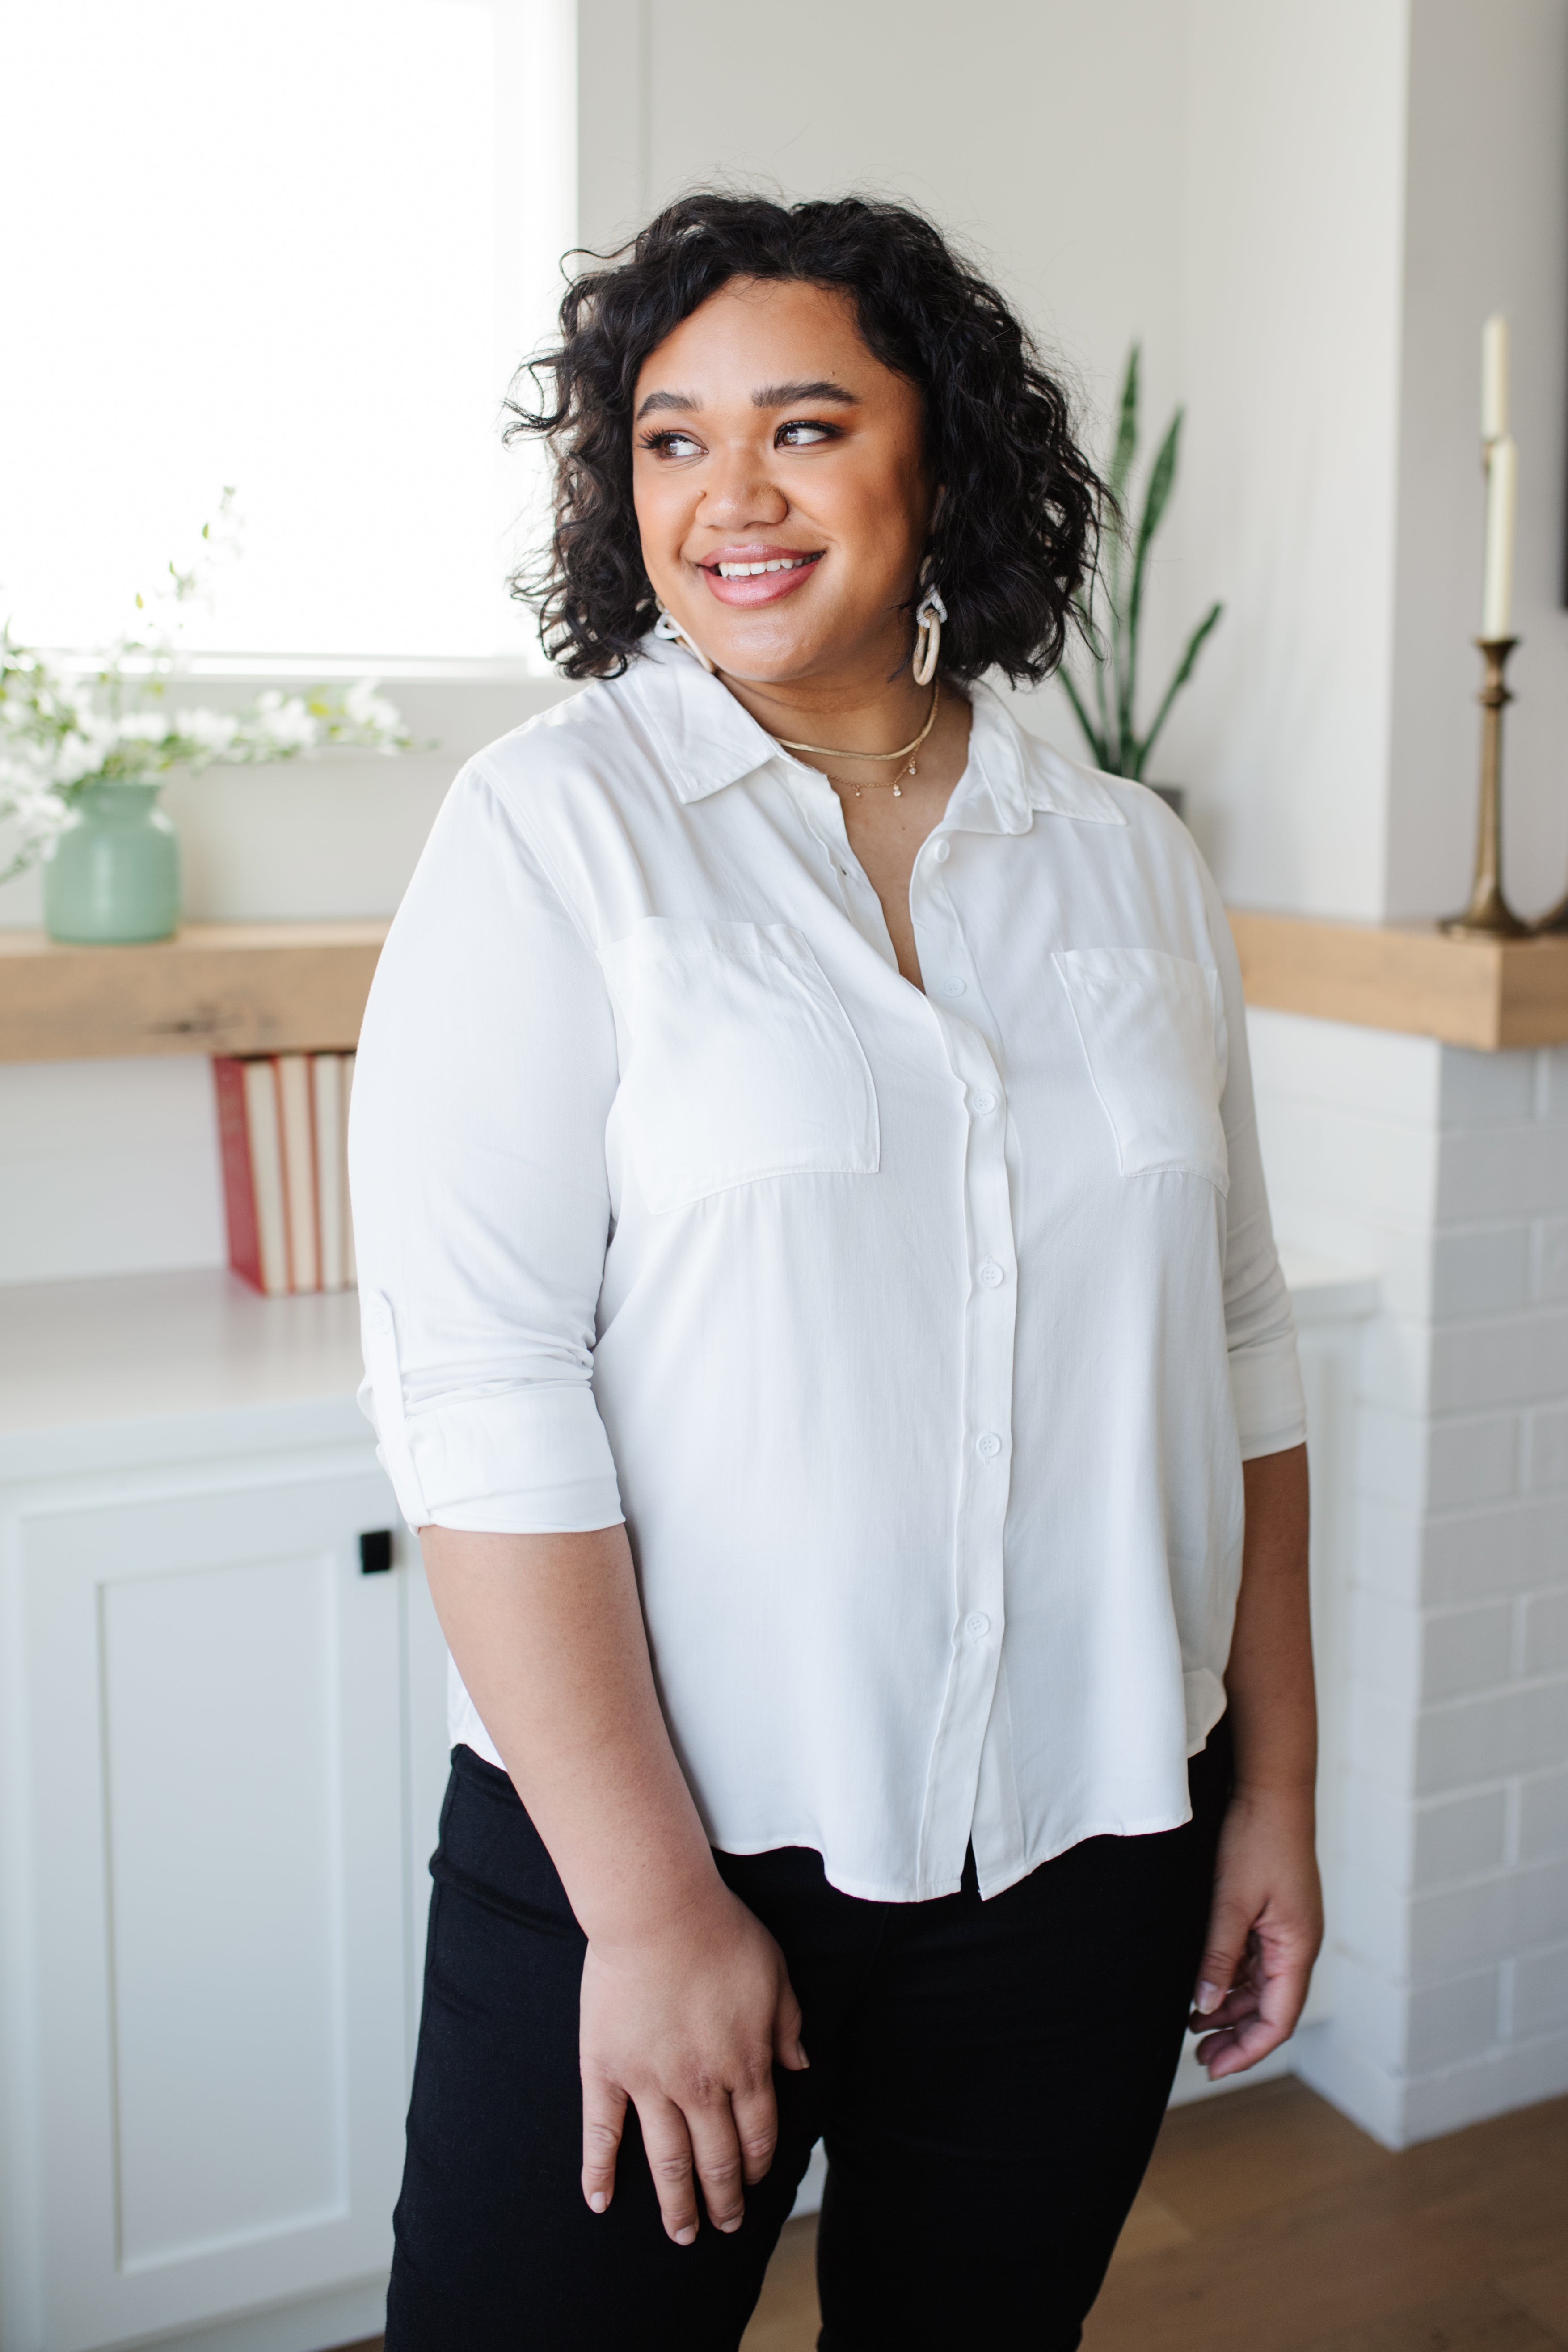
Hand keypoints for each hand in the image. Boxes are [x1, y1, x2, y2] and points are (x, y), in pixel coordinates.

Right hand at [579, 1881, 807, 2243]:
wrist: (658, 1909)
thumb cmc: (721, 1932)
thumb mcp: (776, 1975)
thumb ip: (788, 2026)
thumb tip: (800, 2066)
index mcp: (746, 2064)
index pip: (757, 2135)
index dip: (757, 2166)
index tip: (753, 2184)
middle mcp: (701, 2086)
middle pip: (716, 2160)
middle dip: (723, 2202)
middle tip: (724, 2227)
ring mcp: (650, 2082)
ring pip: (667, 2161)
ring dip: (676, 2205)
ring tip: (681, 2236)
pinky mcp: (606, 2068)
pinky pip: (602, 2131)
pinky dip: (599, 2172)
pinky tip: (600, 2202)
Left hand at [1190, 1782, 1322, 2078]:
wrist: (1272, 1791)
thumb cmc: (1257, 1840)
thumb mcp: (1230, 1901)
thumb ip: (1219, 1955)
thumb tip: (1204, 2004)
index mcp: (1297, 1948)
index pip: (1277, 2019)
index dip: (1247, 2049)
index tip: (1215, 2067)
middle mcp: (1297, 1945)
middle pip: (1270, 2009)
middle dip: (1236, 2037)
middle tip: (1200, 2058)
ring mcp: (1287, 1931)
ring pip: (1261, 1987)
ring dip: (1231, 2009)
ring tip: (1194, 2027)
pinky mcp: (1274, 1915)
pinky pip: (1255, 1961)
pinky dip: (1231, 1979)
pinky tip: (1204, 1987)